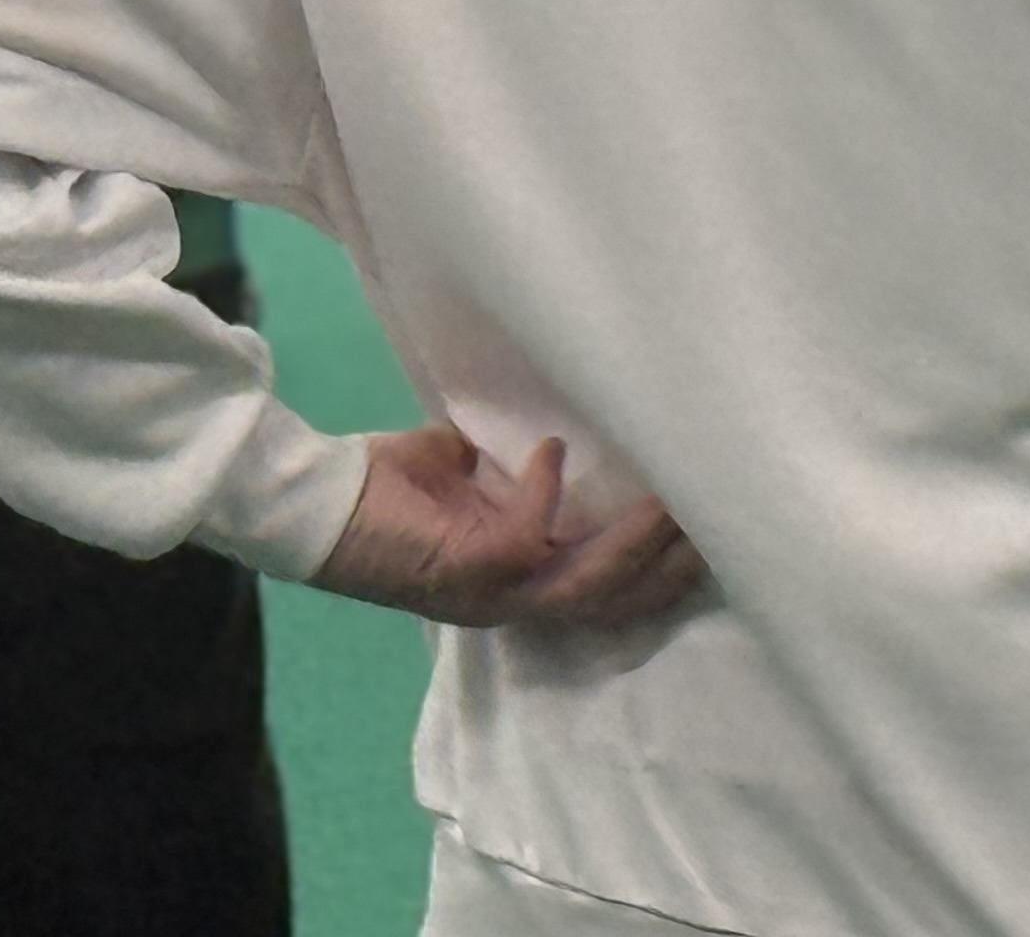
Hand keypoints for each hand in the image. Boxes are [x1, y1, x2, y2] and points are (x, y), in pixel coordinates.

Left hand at [310, 425, 705, 630]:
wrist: (313, 502)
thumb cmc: (382, 484)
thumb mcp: (463, 470)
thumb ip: (510, 469)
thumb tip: (556, 429)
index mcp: (518, 578)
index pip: (605, 590)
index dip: (658, 570)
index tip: (708, 532)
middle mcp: (511, 598)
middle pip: (612, 600)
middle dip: (668, 566)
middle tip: (716, 521)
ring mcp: (488, 592)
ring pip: (584, 584)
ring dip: (631, 543)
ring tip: (668, 499)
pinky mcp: (463, 568)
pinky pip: (524, 539)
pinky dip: (543, 494)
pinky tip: (553, 451)